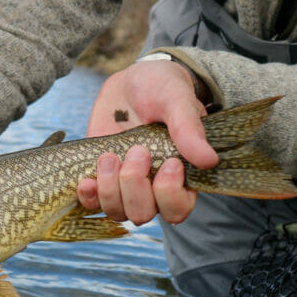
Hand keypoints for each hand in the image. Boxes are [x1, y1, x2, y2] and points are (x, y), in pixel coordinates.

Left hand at [76, 59, 218, 224]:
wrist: (132, 82)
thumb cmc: (162, 89)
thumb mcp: (177, 100)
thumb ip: (189, 129)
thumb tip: (208, 160)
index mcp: (182, 176)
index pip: (177, 209)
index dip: (169, 193)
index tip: (170, 162)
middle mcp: (154, 188)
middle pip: (142, 214)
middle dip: (134, 186)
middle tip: (137, 150)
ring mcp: (125, 186)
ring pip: (117, 212)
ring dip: (110, 188)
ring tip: (110, 155)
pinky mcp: (101, 179)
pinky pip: (92, 203)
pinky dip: (88, 195)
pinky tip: (87, 179)